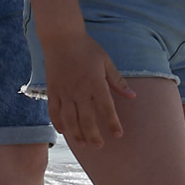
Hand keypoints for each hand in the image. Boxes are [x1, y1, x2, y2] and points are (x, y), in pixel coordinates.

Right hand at [40, 31, 138, 147]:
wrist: (62, 38)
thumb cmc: (87, 48)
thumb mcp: (106, 62)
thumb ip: (118, 81)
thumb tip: (132, 96)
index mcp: (95, 83)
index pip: (107, 108)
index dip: (113, 123)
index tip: (118, 134)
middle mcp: (80, 90)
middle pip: (87, 119)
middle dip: (94, 135)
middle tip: (99, 146)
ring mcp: (64, 91)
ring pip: (70, 118)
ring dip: (76, 133)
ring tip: (83, 143)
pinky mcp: (53, 90)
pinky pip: (54, 110)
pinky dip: (58, 122)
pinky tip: (64, 131)